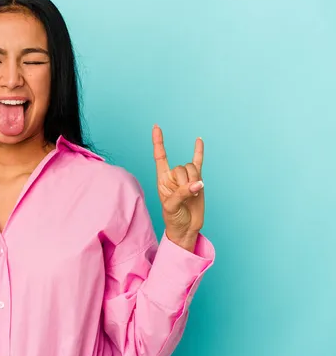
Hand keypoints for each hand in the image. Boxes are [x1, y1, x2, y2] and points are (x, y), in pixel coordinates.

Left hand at [152, 124, 204, 251]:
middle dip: (185, 181)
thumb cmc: (173, 219)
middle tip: (185, 195)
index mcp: (162, 179)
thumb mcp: (172, 207)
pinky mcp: (198, 180)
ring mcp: (186, 178)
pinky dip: (199, 152)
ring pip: (193, 168)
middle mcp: (173, 176)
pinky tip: (199, 140)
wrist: (186, 228)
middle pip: (182, 167)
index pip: (160, 156)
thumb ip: (181, 194)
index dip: (158, 142)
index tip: (156, 127)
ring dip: (194, 180)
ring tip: (193, 194)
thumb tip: (198, 183)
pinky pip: (199, 163)